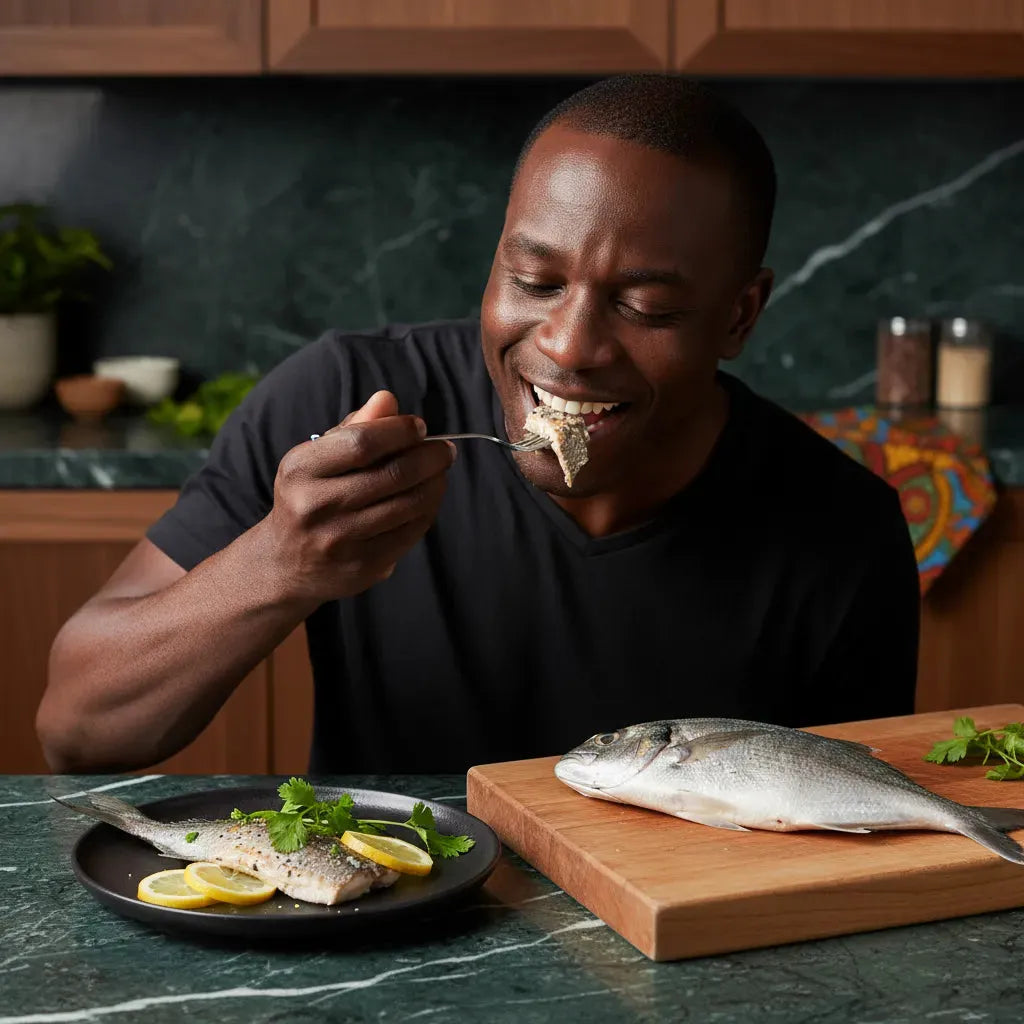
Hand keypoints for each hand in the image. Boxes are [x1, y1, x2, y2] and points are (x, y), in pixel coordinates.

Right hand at [262, 390, 454, 602]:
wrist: (286, 563)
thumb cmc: (309, 496)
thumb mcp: (317, 458)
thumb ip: (354, 427)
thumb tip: (387, 400)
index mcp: (301, 470)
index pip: (362, 443)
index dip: (400, 431)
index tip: (419, 427)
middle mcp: (316, 506)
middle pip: (393, 474)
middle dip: (430, 457)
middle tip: (445, 450)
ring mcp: (340, 541)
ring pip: (409, 505)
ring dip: (435, 483)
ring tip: (440, 471)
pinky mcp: (363, 567)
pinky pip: (411, 532)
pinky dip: (428, 510)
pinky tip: (429, 498)